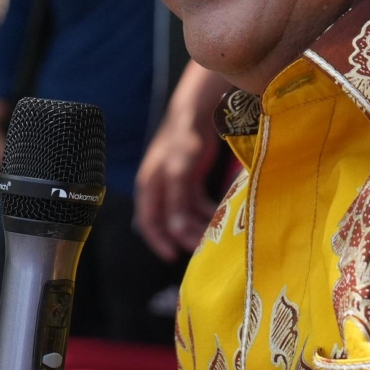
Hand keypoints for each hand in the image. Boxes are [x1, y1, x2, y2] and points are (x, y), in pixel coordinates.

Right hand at [133, 109, 219, 261]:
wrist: (195, 112)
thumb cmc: (182, 139)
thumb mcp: (178, 171)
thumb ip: (177, 201)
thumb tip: (176, 230)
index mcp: (149, 187)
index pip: (149, 221)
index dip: (158, 241)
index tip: (173, 257)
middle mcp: (160, 188)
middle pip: (169, 220)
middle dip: (184, 235)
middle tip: (203, 248)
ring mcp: (175, 183)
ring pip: (184, 213)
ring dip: (198, 224)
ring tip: (215, 234)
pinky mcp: (190, 178)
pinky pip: (196, 202)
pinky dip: (206, 211)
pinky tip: (220, 214)